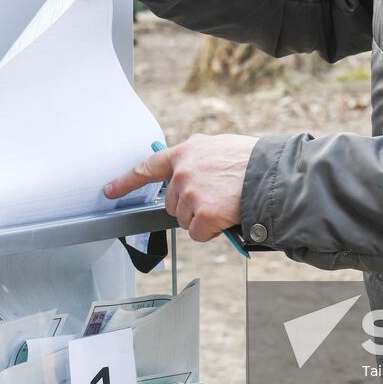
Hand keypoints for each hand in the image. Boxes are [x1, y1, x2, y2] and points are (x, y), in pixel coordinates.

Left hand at [105, 134, 257, 242]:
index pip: (148, 168)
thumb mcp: (219, 149)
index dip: (126, 181)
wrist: (273, 175)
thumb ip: (198, 161)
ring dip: (204, 219)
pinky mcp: (202, 215)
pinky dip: (214, 231)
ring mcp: (191, 194)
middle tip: (217, 198)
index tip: (109, 191)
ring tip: (227, 203)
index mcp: (186, 152)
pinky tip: (228, 216)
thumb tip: (189, 178)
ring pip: (186, 221)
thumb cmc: (253, 162)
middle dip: (191, 207)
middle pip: (173, 204)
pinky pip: (200, 234)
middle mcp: (183, 172)